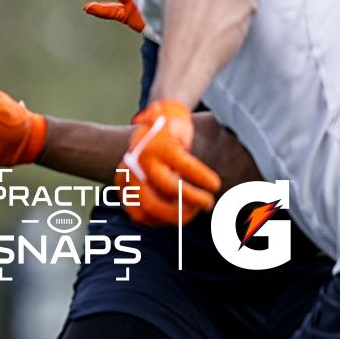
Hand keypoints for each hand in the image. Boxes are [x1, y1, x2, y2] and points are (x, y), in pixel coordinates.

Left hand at [115, 100, 220, 225]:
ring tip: (208, 200)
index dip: (161, 223)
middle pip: (151, 206)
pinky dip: (203, 179)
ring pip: (170, 189)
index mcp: (125, 181)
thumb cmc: (165, 154)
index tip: (178, 219)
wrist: (165, 115)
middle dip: (179, 215)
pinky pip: (187, 168)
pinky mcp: (165, 144)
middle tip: (197, 211)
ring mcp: (146, 156)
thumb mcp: (155, 176)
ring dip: (194, 199)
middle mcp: (131, 169)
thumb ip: (159, 197)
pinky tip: (214, 184)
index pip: (138, 215)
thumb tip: (179, 219)